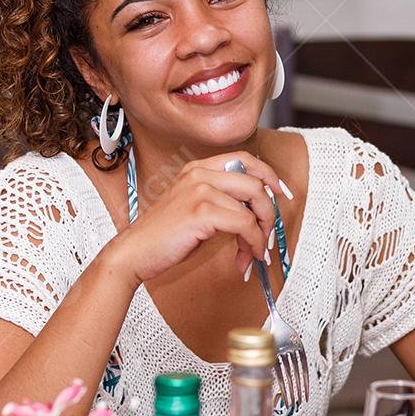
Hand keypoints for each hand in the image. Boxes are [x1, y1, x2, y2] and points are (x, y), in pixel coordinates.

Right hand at [110, 150, 284, 283]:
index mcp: (198, 168)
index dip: (268, 175)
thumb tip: (258, 211)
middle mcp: (200, 173)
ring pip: (254, 205)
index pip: (245, 159)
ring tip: (252, 253)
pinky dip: (253, 243)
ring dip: (260, 234)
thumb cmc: (165, 236)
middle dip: (269, 213)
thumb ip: (223, 201)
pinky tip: (246, 256)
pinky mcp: (202, 211)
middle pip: (256, 183)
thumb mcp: (196, 209)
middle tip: (267, 236)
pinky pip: (245, 224)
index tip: (280, 194)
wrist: (134, 252)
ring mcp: (200, 190)